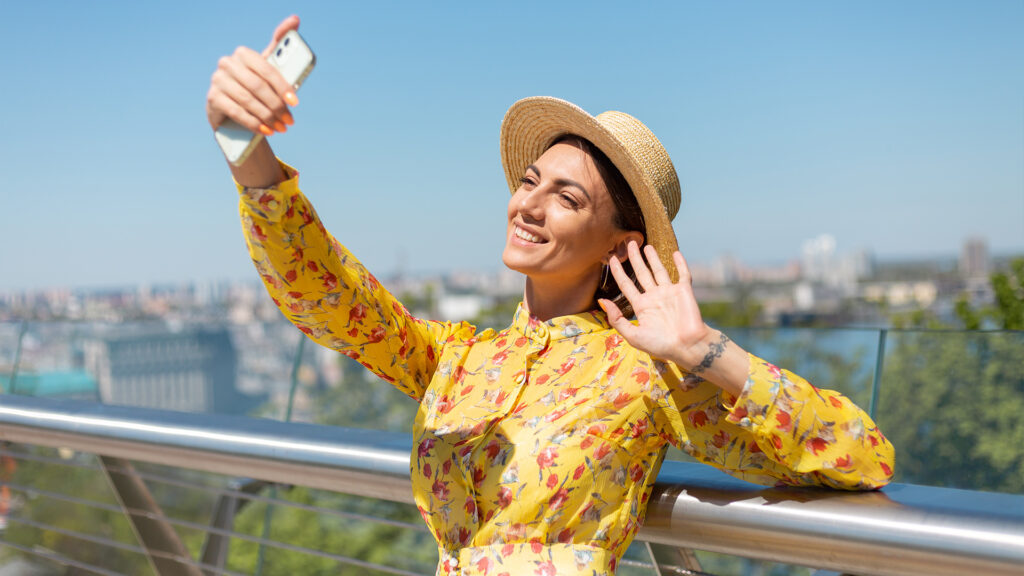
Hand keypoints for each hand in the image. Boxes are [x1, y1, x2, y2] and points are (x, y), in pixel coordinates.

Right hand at [206, 15, 300, 135]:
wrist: (231, 110)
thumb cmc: (255, 86)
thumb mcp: (267, 69)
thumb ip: (280, 47)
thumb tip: (295, 19)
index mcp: (244, 53)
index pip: (267, 69)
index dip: (283, 87)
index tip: (295, 102)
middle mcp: (228, 63)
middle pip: (258, 86)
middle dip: (276, 106)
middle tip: (289, 121)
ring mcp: (218, 80)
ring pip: (248, 100)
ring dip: (267, 116)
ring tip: (280, 127)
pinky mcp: (212, 98)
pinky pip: (236, 111)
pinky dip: (253, 122)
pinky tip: (264, 130)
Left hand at [598, 241, 711, 369]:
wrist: (687, 347)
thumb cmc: (660, 345)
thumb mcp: (633, 335)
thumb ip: (617, 319)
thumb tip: (602, 301)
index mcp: (642, 306)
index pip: (626, 285)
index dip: (618, 271)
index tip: (610, 258)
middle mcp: (654, 297)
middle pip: (642, 273)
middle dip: (635, 258)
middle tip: (629, 243)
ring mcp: (669, 293)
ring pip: (659, 270)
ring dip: (653, 258)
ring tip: (646, 246)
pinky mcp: (684, 291)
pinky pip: (682, 274)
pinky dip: (680, 263)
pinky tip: (676, 252)